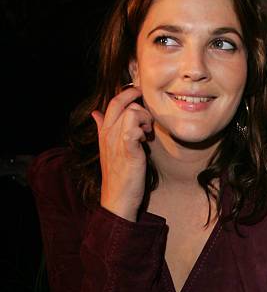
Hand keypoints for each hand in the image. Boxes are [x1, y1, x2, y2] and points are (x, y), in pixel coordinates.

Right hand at [91, 87, 152, 221]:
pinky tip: (146, 140)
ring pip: (131, 112)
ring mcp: (117, 141)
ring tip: (147, 132)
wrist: (117, 198)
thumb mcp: (107, 148)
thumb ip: (102, 129)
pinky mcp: (128, 151)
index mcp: (104, 132)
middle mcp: (108, 134)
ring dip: (144, 118)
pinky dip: (143, 130)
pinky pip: (133, 129)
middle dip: (139, 105)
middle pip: (121, 103)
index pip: (113, 103)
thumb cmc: (117, 174)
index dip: (128, 93)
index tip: (141, 96)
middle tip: (147, 120)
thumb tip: (95, 113)